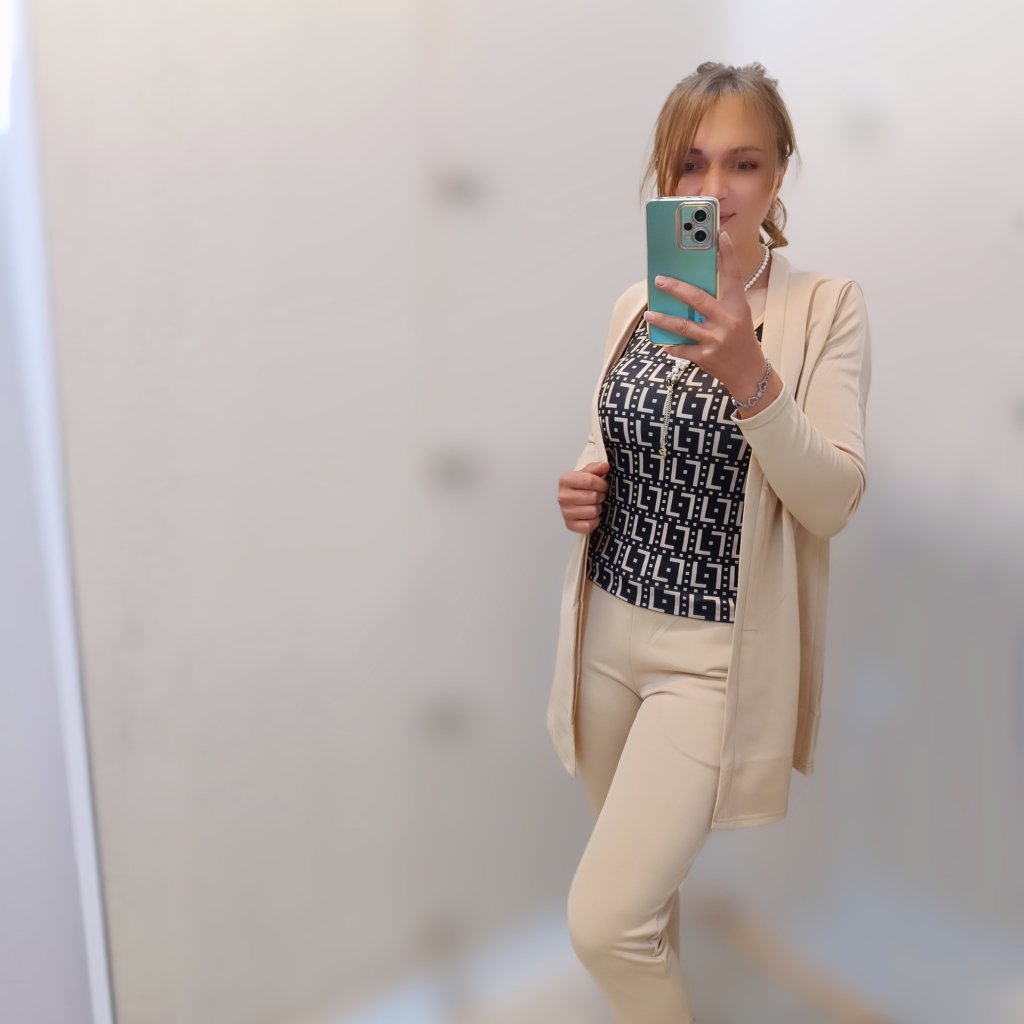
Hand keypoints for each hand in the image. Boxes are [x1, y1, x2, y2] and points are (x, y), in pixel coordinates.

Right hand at [557, 461, 609, 534]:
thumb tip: (605, 466)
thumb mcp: (588, 473)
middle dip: (600, 496)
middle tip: (598, 495)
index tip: (603, 485)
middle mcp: (562, 496)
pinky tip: (591, 516)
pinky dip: (594, 521)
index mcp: (565, 480)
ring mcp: (565, 512)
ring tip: (594, 505)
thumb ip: (596, 468)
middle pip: (593, 497)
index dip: (602, 483)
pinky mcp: (569, 525)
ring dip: (598, 508)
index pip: (590, 481)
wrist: (575, 500)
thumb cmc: (582, 486)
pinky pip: (589, 525)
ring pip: (593, 511)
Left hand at [642, 230, 772, 402]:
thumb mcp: (738, 317)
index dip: (727, 254)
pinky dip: (671, 346)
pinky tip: (662, 343)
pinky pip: (682, 349)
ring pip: (683, 325)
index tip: (719, 234)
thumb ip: (720, 302)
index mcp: (738, 306)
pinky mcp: (706, 357)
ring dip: (663, 319)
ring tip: (649, 314)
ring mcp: (716, 339)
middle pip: (698, 298)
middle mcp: (727, 321)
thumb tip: (690, 288)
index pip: (733, 275)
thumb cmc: (741, 340)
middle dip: (676, 288)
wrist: (749, 373)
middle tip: (659, 280)